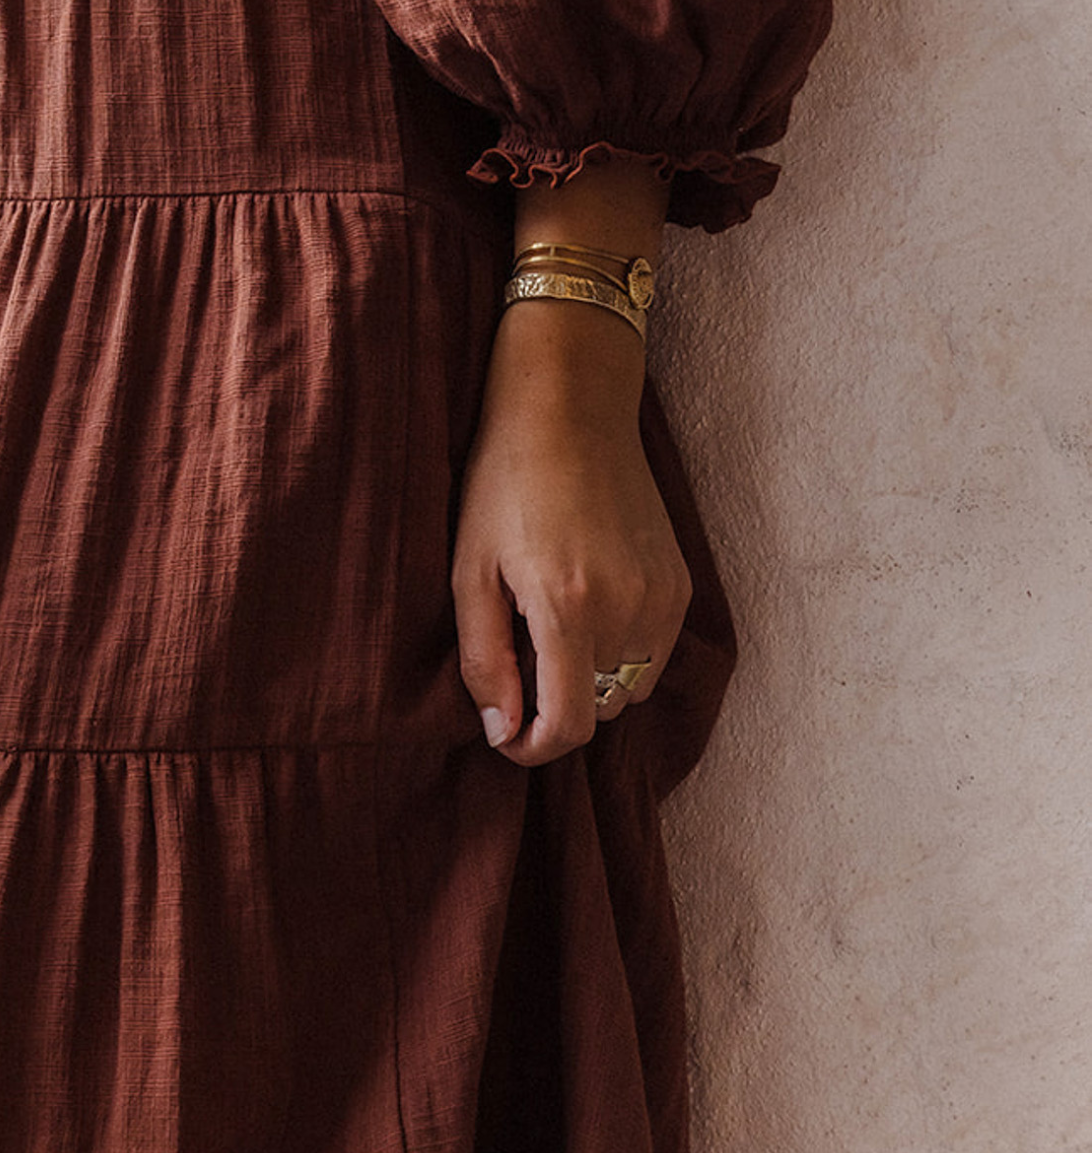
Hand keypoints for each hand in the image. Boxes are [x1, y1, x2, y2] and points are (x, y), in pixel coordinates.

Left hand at [451, 298, 691, 764]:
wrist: (570, 406)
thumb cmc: (505, 481)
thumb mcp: (471, 568)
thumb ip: (485, 657)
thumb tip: (501, 730)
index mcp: (569, 608)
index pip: (570, 728)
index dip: (534, 747)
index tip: (507, 734)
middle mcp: (628, 609)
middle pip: (598, 709)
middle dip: (557, 699)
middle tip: (521, 647)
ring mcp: (664, 596)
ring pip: (629, 686)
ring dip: (591, 677)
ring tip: (554, 619)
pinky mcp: (682, 582)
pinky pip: (655, 651)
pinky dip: (622, 648)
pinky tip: (590, 599)